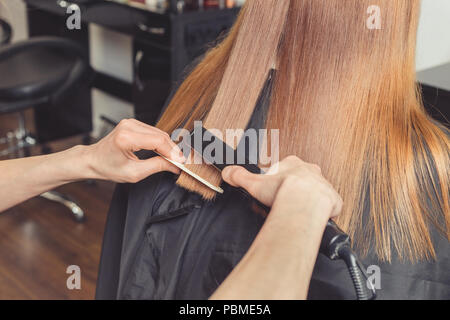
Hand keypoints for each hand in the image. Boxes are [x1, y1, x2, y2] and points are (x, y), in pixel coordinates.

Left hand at [83, 119, 184, 182]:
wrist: (93, 160)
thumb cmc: (108, 167)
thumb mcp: (134, 173)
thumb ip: (156, 167)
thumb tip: (174, 165)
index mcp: (126, 138)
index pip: (158, 141)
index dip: (172, 152)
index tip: (181, 162)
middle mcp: (129, 126)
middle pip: (161, 135)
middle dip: (173, 149)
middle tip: (180, 162)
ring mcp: (131, 122)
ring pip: (159, 132)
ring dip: (168, 145)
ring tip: (173, 158)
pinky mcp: (133, 123)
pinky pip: (153, 131)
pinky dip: (161, 141)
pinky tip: (164, 151)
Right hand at [222, 156, 342, 220]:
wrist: (304, 202)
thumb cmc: (283, 191)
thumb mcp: (254, 182)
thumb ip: (239, 176)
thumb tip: (228, 172)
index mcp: (293, 164)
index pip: (285, 169)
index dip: (279, 180)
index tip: (275, 190)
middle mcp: (311, 171)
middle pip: (303, 179)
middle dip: (296, 189)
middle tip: (286, 201)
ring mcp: (324, 184)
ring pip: (317, 191)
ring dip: (309, 200)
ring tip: (299, 212)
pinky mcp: (333, 199)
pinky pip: (329, 205)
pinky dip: (323, 212)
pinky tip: (313, 218)